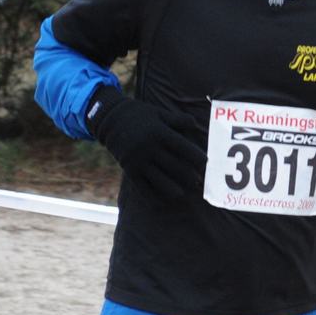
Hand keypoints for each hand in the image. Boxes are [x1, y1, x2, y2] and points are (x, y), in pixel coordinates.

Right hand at [87, 89, 205, 200]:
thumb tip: (196, 124)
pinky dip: (153, 196)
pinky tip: (163, 201)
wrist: (109, 118)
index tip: (205, 163)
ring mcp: (138, 160)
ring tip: (184, 193)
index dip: (195, 156)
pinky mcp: (129, 169)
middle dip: (189, 175)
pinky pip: (142, 187)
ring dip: (174, 189)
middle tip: (200, 182)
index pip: (182, 147)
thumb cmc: (139, 115)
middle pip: (174, 166)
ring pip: (160, 180)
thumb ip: (177, 119)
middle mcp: (149, 147)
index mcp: (158, 132)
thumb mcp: (158, 113)